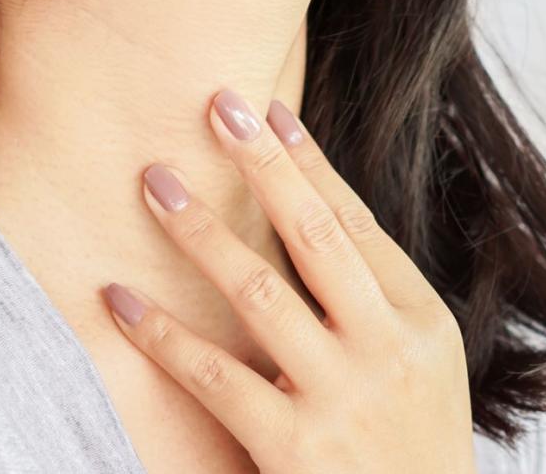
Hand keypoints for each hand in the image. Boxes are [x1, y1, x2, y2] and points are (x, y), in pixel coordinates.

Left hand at [101, 89, 475, 472]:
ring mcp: (341, 398)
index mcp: (423, 320)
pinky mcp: (292, 448)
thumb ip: (376, 301)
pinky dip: (163, 334)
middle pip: (316, 236)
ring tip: (156, 182)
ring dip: (202, 231)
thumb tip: (311, 217)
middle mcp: (387, 348)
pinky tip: (121, 298)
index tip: (269, 112)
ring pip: (260, 293)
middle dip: (265, 166)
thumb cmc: (414, 444)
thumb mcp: (424, 364)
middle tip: (216, 106)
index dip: (310, 164)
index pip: (358, 223)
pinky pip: (215, 377)